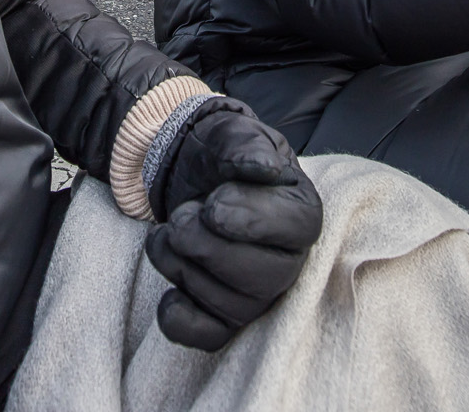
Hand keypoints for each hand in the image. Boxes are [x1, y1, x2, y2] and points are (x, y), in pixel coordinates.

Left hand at [144, 99, 322, 350]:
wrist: (187, 169)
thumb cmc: (219, 153)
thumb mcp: (231, 132)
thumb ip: (245, 145)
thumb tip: (262, 168)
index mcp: (300, 210)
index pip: (297, 229)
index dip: (251, 221)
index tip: (212, 203)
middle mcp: (288, 258)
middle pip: (266, 278)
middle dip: (209, 248)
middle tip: (180, 217)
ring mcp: (257, 292)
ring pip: (232, 305)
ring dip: (184, 268)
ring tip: (167, 232)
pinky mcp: (223, 314)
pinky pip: (210, 337)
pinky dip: (183, 321)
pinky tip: (168, 293)